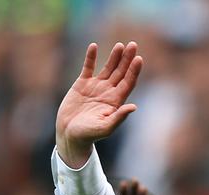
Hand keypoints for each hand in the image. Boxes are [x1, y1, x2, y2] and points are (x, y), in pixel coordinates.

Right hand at [55, 42, 142, 168]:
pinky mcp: (82, 84)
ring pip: (108, 68)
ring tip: (120, 45)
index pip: (128, 83)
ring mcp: (95, 87)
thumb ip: (119, 117)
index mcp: (116, 102)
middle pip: (121, 72)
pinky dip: (90, 57)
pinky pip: (88, 67)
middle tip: (133, 45)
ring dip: (114, 56)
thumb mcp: (105, 128)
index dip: (133, 71)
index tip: (138, 59)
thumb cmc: (88, 135)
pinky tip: (93, 46)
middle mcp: (108, 92)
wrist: (69, 135)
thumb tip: (133, 107)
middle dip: (127, 59)